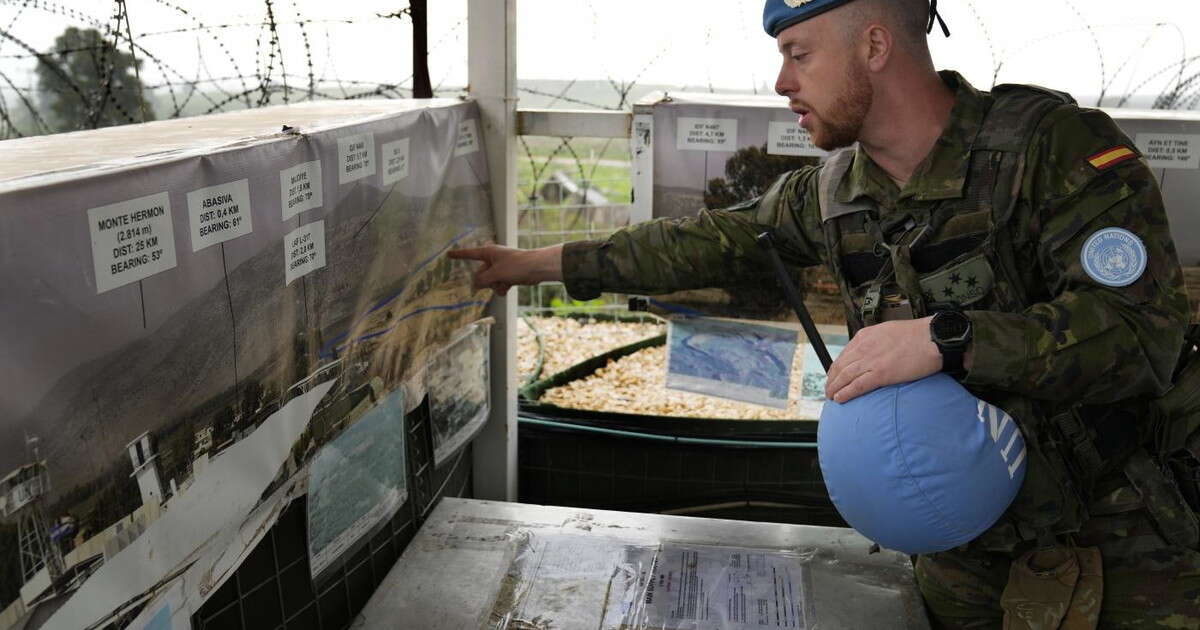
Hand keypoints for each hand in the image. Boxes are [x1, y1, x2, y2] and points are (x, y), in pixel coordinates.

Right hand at [448, 243, 561, 295]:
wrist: (537, 268)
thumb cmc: (516, 265)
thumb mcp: (495, 273)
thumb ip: (482, 280)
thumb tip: (475, 285)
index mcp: (488, 252)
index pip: (469, 254)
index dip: (458, 255)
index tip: (448, 254)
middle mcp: (493, 259)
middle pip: (481, 274)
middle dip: (487, 281)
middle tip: (495, 280)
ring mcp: (501, 267)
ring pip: (490, 281)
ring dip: (495, 285)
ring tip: (505, 282)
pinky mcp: (508, 274)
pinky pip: (498, 284)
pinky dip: (502, 287)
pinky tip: (509, 286)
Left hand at [824, 317, 941, 403]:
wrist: (932, 337)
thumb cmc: (918, 334)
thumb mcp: (889, 330)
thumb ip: (877, 341)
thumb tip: (873, 351)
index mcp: (865, 336)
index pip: (845, 354)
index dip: (836, 367)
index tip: (834, 375)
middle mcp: (864, 347)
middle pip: (840, 366)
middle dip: (832, 379)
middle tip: (829, 388)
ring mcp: (871, 361)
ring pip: (844, 376)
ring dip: (834, 388)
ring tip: (831, 396)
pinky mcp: (881, 374)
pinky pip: (857, 386)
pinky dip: (846, 393)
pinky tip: (840, 399)